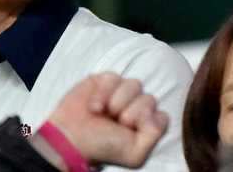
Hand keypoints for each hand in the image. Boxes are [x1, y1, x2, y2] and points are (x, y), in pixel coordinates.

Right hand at [45, 72, 167, 167]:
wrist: (69, 140)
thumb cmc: (101, 147)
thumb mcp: (134, 154)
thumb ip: (155, 134)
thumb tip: (154, 113)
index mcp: (146, 124)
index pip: (162, 115)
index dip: (146, 122)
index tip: (129, 131)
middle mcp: (137, 106)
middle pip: (149, 98)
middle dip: (130, 113)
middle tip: (114, 124)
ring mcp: (123, 92)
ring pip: (135, 85)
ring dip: (116, 102)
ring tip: (103, 115)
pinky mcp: (106, 81)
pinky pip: (115, 77)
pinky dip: (103, 93)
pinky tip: (94, 107)